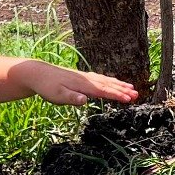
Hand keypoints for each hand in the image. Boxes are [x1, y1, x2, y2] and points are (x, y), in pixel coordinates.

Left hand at [24, 61, 138, 105]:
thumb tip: (85, 101)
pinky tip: (111, 82)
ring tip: (131, 88)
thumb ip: (72, 99)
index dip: (117, 95)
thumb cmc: (46, 87)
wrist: (37, 73)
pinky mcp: (80, 77)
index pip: (104, 91)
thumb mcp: (57, 96)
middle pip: (108, 84)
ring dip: (118, 84)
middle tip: (137, 94)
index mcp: (83, 85)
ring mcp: (84, 77)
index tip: (129, 99)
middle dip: (123, 90)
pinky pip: (100, 79)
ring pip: (105, 80)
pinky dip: (109, 81)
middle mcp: (86, 79)